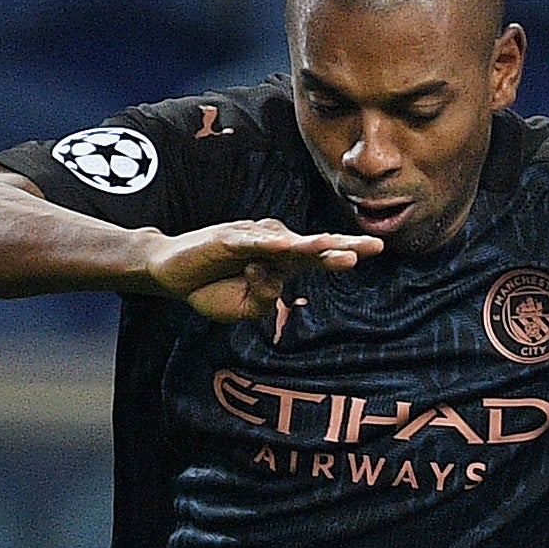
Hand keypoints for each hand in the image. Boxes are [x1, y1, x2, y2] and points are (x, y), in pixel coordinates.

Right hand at [142, 218, 374, 322]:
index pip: (320, 257)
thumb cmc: (212, 290)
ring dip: (308, 246)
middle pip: (313, 245)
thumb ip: (265, 300)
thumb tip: (272, 278)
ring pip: (285, 243)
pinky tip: (282, 246)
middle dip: (341, 246)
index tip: (376, 250)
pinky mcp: (227, 238)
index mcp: (283, 263)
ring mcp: (251, 239)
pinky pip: (249, 241)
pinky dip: (264, 244)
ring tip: (331, 248)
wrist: (171, 275)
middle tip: (371, 247)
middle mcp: (273, 246)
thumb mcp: (245, 309)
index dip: (345, 253)